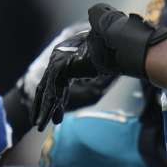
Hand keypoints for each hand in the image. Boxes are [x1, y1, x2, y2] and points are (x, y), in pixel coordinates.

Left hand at [32, 4, 166, 129]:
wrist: (124, 41)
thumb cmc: (126, 46)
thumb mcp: (116, 56)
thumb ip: (112, 59)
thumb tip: (125, 57)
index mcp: (73, 51)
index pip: (60, 77)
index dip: (57, 95)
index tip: (57, 111)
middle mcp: (64, 54)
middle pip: (50, 84)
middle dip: (45, 104)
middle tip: (41, 120)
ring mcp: (61, 59)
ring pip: (48, 89)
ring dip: (45, 109)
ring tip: (41, 125)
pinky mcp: (63, 66)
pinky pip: (52, 89)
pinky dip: (51, 105)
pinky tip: (52, 120)